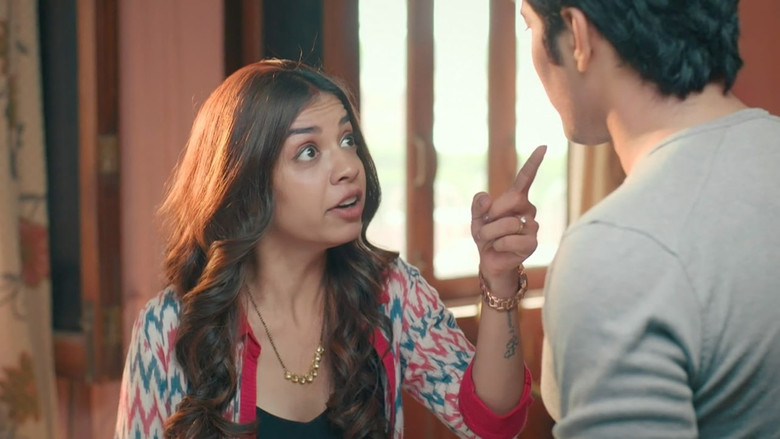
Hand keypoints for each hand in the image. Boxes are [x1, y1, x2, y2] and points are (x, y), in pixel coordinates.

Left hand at [470, 145, 545, 294]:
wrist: (489, 259)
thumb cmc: (486, 236)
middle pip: (511, 200)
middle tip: (486, 226)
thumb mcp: (476, 218)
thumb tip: (486, 197)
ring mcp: (532, 226)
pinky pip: (511, 239)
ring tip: (492, 240)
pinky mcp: (532, 243)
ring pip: (508, 223)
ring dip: (491, 233)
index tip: (543, 146)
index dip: (533, 162)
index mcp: (516, 199)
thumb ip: (477, 205)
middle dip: (492, 214)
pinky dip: (499, 244)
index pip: (525, 178)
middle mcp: (528, 209)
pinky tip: (500, 248)